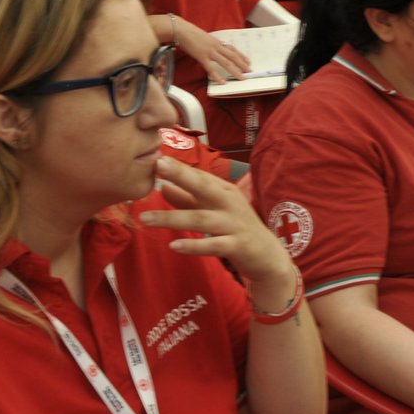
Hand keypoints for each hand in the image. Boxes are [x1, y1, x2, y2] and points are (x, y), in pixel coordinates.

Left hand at [141, 157, 293, 289]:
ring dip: (172, 218)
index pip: (199, 176)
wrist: (268, 257)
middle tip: (158, 166)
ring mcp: (234, 224)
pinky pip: (213, 245)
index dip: (179, 167)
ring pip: (200, 219)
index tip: (157, 157)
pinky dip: (193, 245)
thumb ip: (189, 200)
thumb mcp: (213, 211)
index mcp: (224, 191)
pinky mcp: (237, 246)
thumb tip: (163, 187)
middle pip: (203, 187)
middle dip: (181, 175)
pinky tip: (174, 245)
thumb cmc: (237, 229)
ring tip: (145, 218)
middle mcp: (230, 203)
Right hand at [176, 18, 251, 82]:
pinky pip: (211, 68)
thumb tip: (214, 50)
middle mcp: (216, 46)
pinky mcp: (201, 57)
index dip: (241, 56)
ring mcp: (209, 52)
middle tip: (249, 72)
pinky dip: (217, 76)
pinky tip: (222, 82)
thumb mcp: (204, 38)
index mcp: (217, 41)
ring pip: (226, 63)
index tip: (248, 61)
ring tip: (241, 78)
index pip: (232, 49)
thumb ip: (211, 44)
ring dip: (235, 71)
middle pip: (233, 56)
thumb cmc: (190, 33)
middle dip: (242, 64)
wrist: (181, 29)